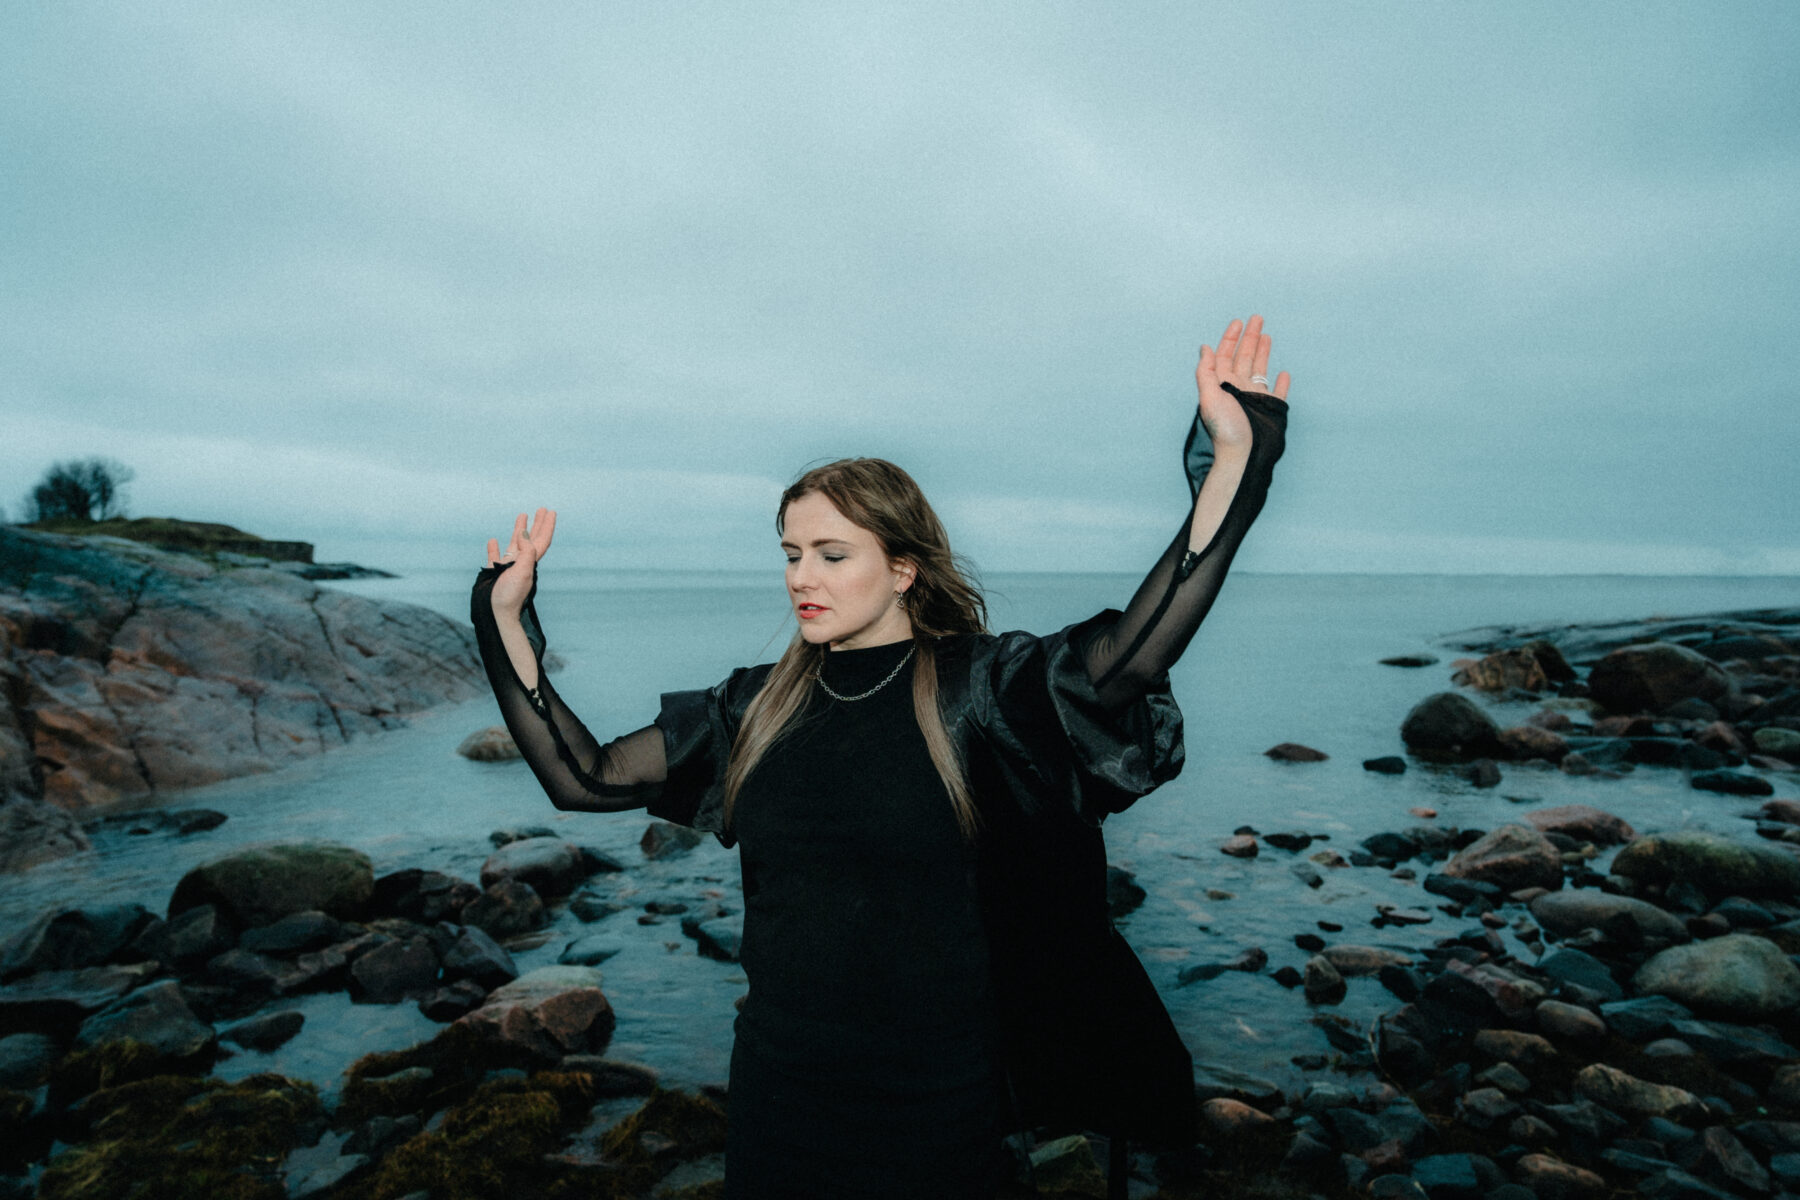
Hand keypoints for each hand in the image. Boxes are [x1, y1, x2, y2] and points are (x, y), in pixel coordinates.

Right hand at [485, 507, 555, 617]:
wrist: (496, 613)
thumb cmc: (510, 595)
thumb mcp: (522, 571)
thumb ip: (526, 551)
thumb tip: (526, 533)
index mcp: (530, 562)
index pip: (542, 540)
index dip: (547, 526)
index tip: (550, 512)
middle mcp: (521, 562)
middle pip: (532, 539)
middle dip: (538, 524)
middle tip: (542, 509)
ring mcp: (507, 567)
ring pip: (514, 544)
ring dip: (519, 530)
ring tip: (522, 515)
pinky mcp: (493, 572)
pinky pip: (494, 556)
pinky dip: (494, 548)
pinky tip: (493, 540)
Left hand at [1196, 315, 1290, 450]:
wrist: (1244, 454)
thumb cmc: (1226, 429)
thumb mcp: (1210, 397)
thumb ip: (1206, 372)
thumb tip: (1205, 348)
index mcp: (1223, 384)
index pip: (1225, 355)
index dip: (1230, 338)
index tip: (1238, 322)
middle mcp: (1239, 388)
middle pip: (1244, 357)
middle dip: (1250, 337)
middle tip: (1257, 318)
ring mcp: (1256, 398)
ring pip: (1260, 369)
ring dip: (1263, 352)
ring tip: (1267, 336)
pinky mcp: (1272, 408)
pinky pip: (1278, 392)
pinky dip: (1282, 383)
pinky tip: (1283, 374)